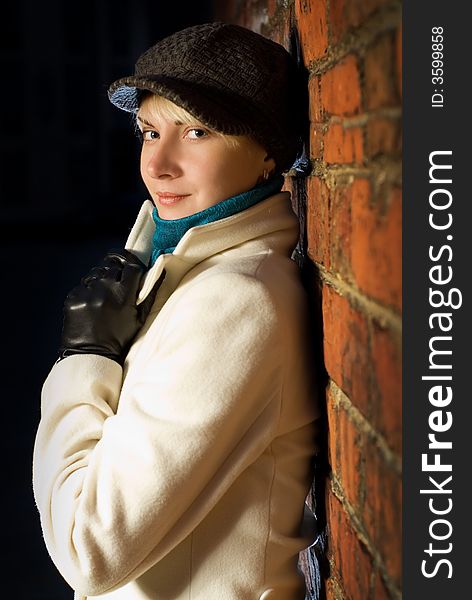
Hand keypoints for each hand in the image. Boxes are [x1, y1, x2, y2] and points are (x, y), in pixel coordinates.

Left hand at [58, 249, 159, 364]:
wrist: (91, 355)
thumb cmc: (118, 339)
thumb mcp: (139, 319)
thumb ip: (149, 294)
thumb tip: (160, 273)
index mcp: (123, 294)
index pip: (131, 266)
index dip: (133, 268)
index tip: (134, 273)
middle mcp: (104, 289)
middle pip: (113, 266)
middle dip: (117, 272)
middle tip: (118, 283)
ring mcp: (86, 292)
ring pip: (96, 272)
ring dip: (102, 279)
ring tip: (103, 295)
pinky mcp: (72, 297)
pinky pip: (83, 284)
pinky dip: (88, 290)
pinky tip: (92, 303)